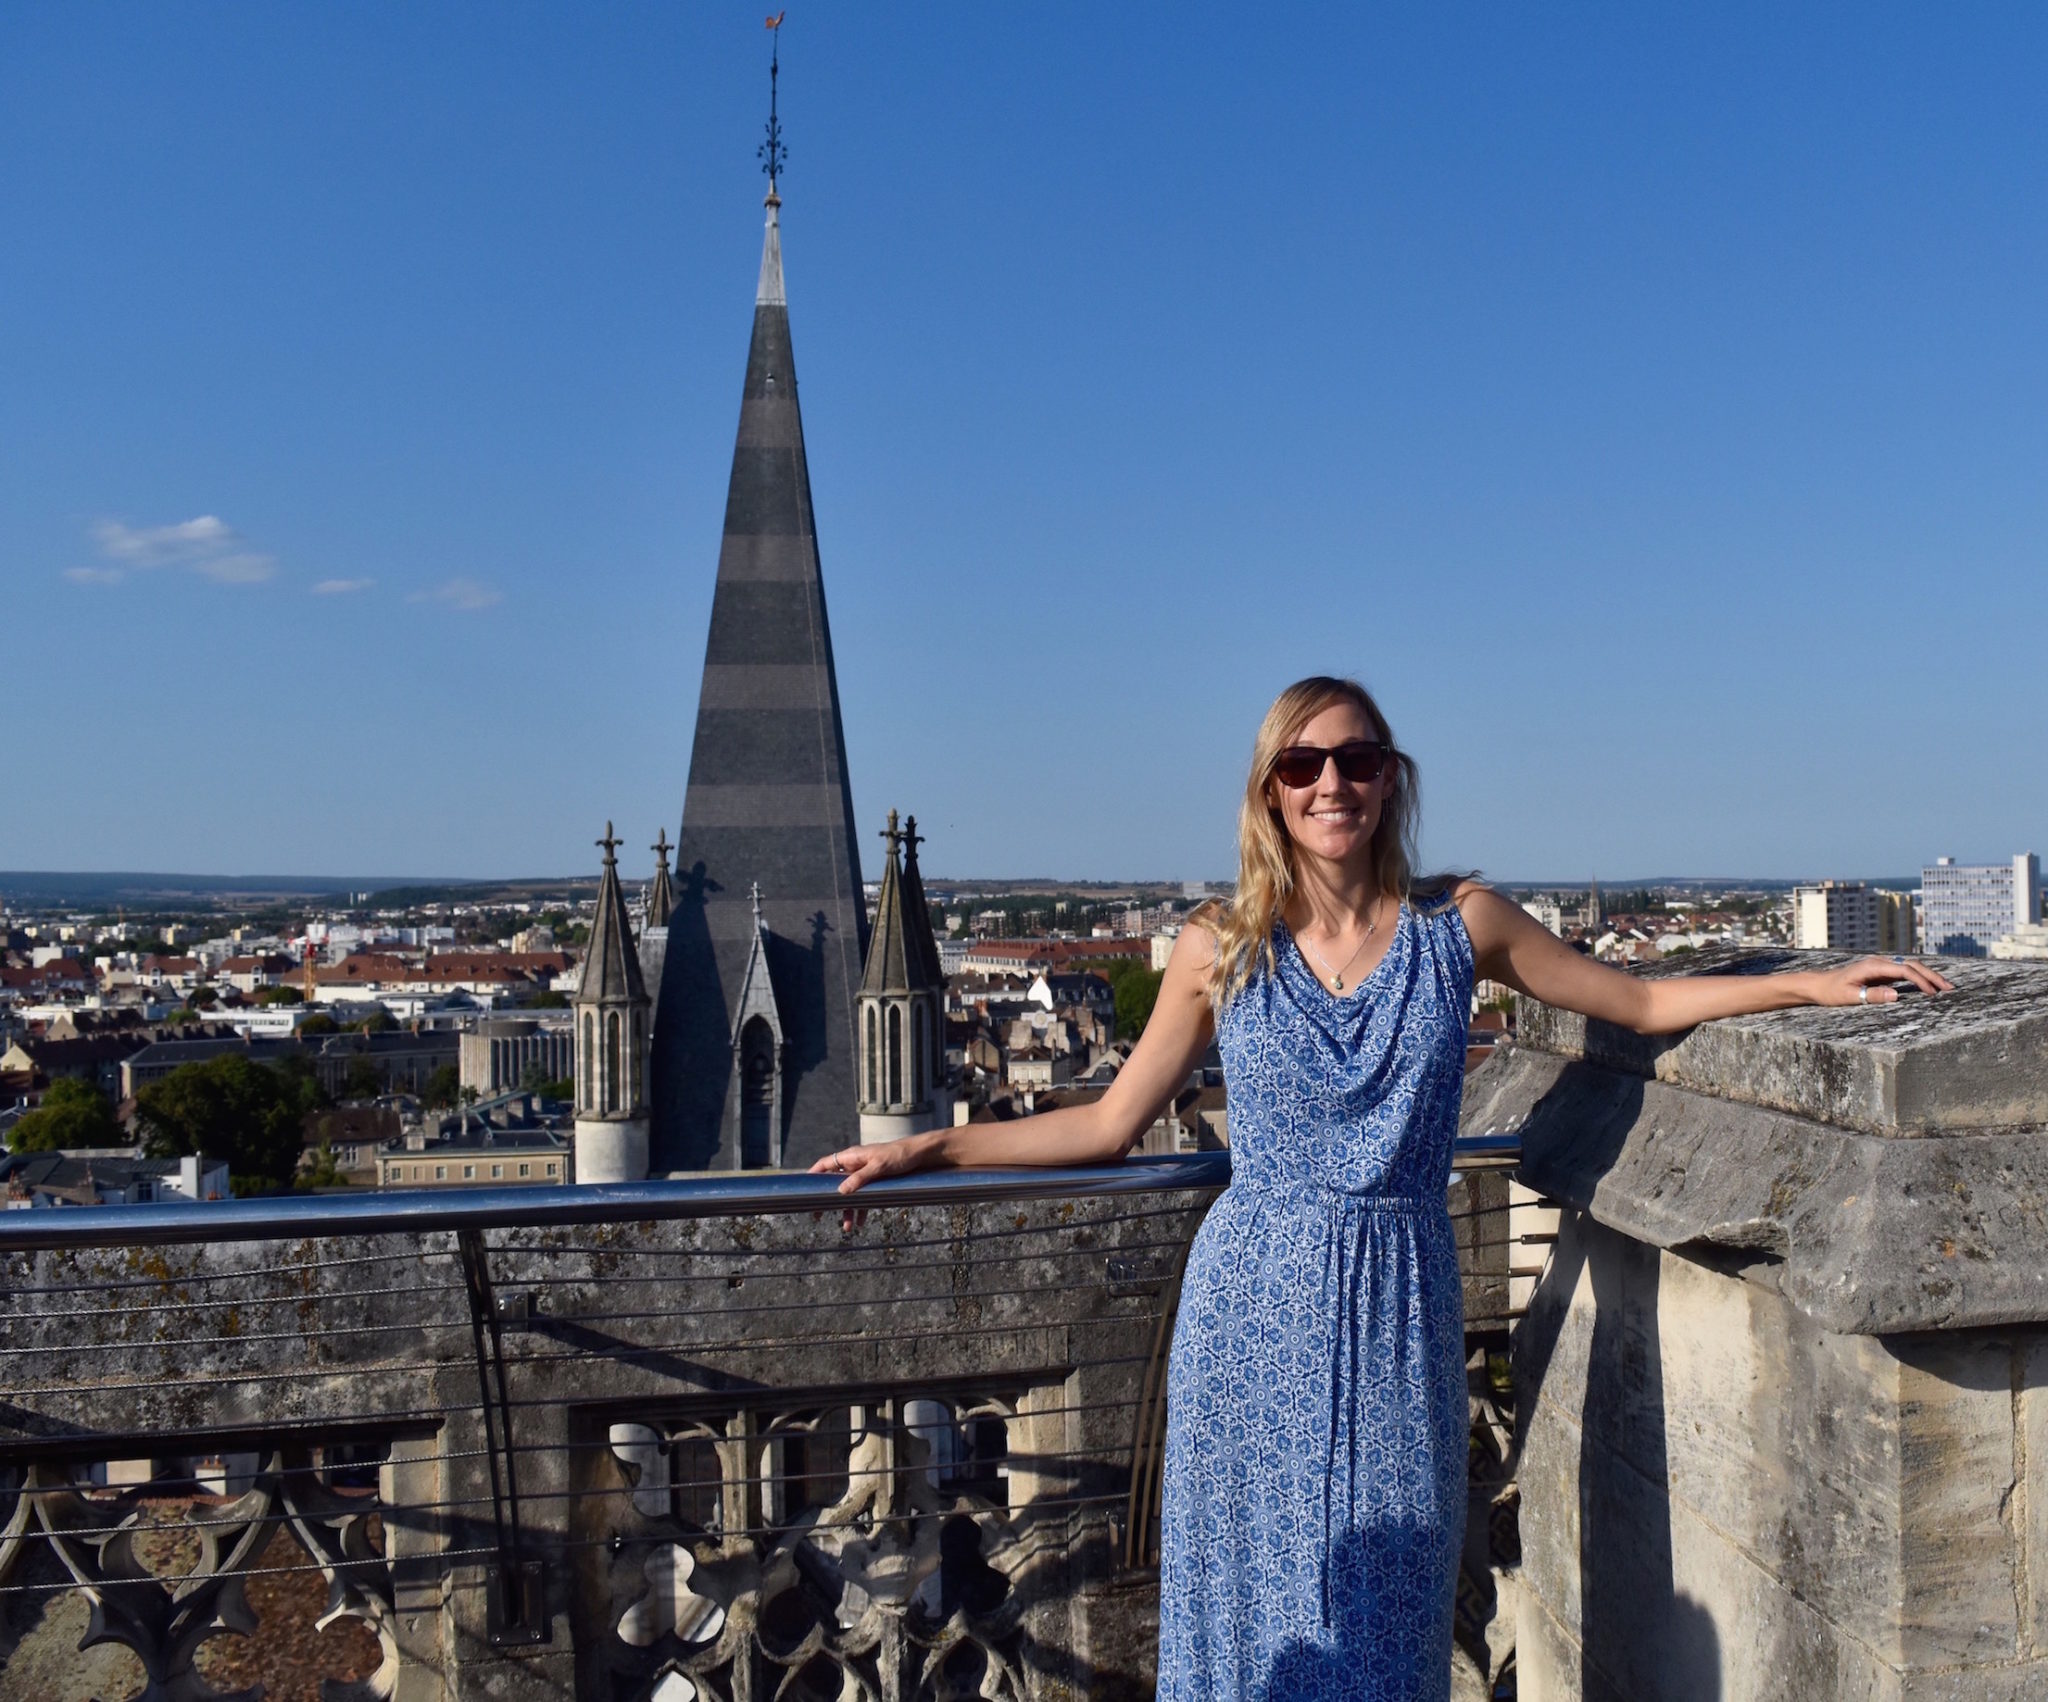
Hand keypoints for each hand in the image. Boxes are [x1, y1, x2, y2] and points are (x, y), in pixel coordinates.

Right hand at [808, 1136, 937, 1231]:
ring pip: (850, 1194)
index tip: (804, 1189)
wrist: (919, 1155)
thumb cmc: (898, 1155)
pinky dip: (861, 1209)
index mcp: (852, 1156)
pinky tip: (860, 1221)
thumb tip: (840, 1191)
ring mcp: (864, 1173)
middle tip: (818, 1215)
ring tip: (846, 1227)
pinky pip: (863, 1196)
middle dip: (828, 1200)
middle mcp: (855, 1164)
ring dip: (847, 1210)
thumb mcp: (878, 1167)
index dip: (813, 1175)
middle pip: (835, 1183)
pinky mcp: (875, 1181)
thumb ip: (859, 1179)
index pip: (825, 1164)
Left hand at [1808, 956, 1953, 1006]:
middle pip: (1912, 964)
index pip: (1904, 970)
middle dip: (1932, 975)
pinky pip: (1904, 972)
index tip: (1934, 994)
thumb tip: (1897, 995)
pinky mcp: (1881, 972)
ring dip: (1928, 975)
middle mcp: (1879, 962)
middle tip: (1950, 988)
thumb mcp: (1850, 997)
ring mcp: (1881, 966)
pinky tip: (1929, 986)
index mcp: (1872, 966)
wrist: (1818, 985)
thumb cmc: (1832, 992)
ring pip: (1910, 966)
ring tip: (1946, 987)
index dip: (1921, 981)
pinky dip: (1919, 977)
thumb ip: (1873, 996)